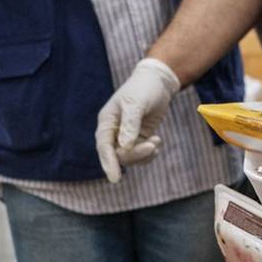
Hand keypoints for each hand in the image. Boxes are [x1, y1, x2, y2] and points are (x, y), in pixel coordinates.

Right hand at [95, 57, 179, 182]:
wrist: (158, 82)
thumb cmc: (143, 89)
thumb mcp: (136, 103)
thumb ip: (130, 124)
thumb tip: (125, 146)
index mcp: (107, 121)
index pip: (104, 147)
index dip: (108, 163)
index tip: (115, 179)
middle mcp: (113, 131)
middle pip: (119, 155)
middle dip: (136, 154)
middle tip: (153, 143)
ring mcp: (126, 137)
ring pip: (130, 158)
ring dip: (145, 154)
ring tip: (157, 140)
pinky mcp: (138, 139)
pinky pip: (141, 155)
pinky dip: (150, 153)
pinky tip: (157, 141)